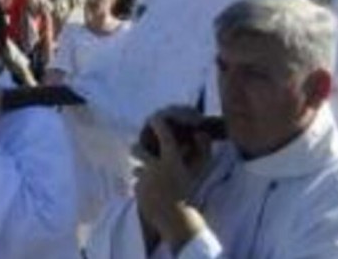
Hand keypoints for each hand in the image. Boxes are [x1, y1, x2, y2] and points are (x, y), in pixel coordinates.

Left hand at [133, 116, 209, 250]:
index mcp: (171, 159)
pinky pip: (137, 184)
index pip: (163, 133)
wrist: (175, 218)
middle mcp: (154, 165)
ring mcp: (144, 178)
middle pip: (137, 148)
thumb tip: (201, 133)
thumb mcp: (199, 172)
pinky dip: (143, 186)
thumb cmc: (190, 194)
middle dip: (139, 148)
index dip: (157, 123)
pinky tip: (148, 190)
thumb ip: (203, 150)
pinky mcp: (137, 190)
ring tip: (143, 170)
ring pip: (134, 167)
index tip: (154, 119)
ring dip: (139, 168)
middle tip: (141, 148)